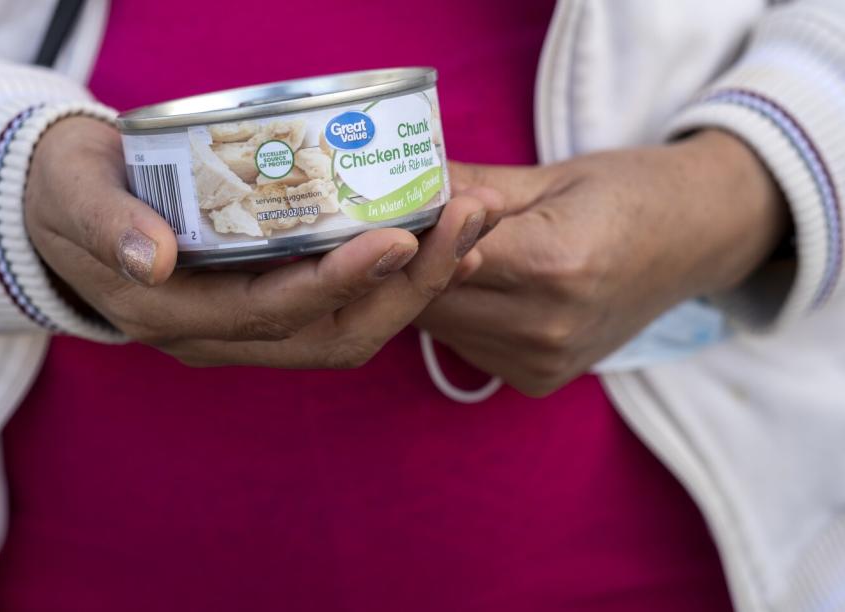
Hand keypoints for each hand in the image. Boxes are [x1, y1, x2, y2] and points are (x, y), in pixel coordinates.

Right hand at [25, 116, 502, 367]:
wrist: (58, 212)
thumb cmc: (65, 193)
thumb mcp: (73, 196)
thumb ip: (108, 224)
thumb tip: (153, 258)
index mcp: (172, 315)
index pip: (271, 312)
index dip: (339, 281)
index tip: (400, 237)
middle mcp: (218, 335)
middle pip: (332, 334)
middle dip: (406, 289)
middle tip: (464, 226)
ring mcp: (246, 325)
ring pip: (348, 329)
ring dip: (414, 288)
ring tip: (467, 232)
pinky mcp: (264, 302)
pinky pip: (340, 309)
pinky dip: (391, 281)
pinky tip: (431, 239)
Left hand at [417, 130, 788, 395]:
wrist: (696, 240)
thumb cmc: (626, 194)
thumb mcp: (549, 176)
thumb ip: (470, 186)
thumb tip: (401, 180)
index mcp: (551, 264)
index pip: (440, 258)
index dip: (409, 233)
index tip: (391, 209)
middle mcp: (545, 326)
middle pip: (431, 300)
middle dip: (407, 264)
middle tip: (401, 226)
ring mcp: (544, 362)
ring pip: (441, 328)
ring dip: (428, 292)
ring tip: (441, 250)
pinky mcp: (540, 380)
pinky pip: (467, 346)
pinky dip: (458, 316)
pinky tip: (477, 285)